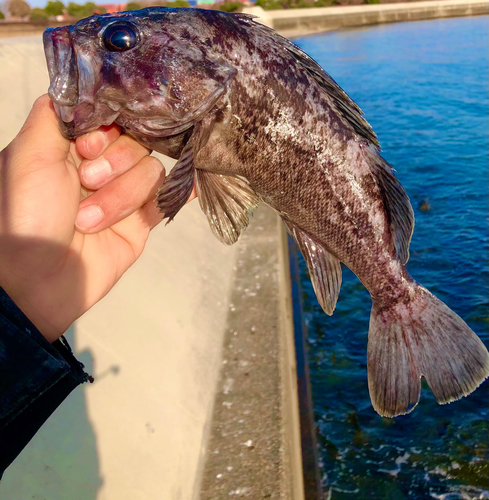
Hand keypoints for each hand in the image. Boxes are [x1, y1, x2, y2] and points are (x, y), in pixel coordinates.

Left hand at [0, 95, 168, 341]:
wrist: (35, 279)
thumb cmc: (25, 212)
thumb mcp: (29, 154)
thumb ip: (55, 115)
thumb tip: (78, 89)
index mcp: (73, 147)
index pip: (113, 119)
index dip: (107, 130)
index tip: (87, 147)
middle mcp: (101, 166)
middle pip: (137, 142)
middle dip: (114, 163)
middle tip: (86, 183)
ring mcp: (123, 195)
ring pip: (151, 171)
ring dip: (120, 196)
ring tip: (89, 221)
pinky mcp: (141, 222)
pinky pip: (168, 198)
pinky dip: (180, 191)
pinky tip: (192, 186)